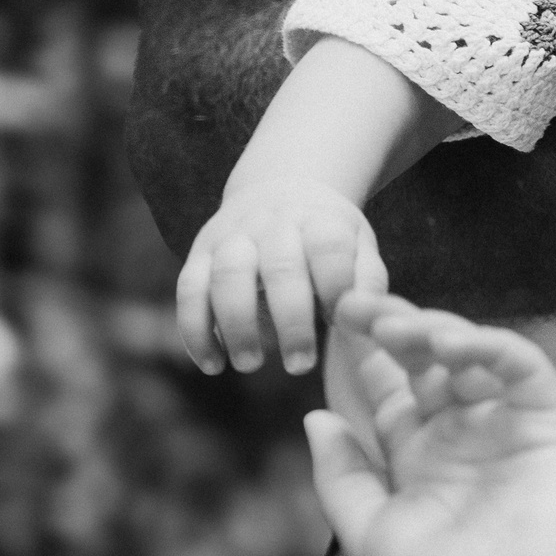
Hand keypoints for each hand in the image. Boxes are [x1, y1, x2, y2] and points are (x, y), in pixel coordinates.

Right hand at [176, 180, 385, 374]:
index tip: (341, 323)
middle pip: (280, 268)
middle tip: (300, 366)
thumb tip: (362, 318)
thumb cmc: (327, 234)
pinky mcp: (200, 254)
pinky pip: (189, 290)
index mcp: (319, 220)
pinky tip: (212, 364)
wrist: (279, 189)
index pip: (329, 248)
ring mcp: (232, 237)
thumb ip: (367, 281)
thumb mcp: (358, 244)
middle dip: (290, 320)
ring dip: (236, 326)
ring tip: (251, 365)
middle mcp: (273, 224)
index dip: (335, 286)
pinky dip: (195, 330)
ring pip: (227, 277)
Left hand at [304, 294, 555, 555]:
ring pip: (473, 355)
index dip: (364, 354)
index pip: (391, 388)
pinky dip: (490, 346)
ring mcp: (506, 425)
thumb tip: (316, 416)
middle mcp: (462, 434)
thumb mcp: (367, 534)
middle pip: (426, 361)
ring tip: (399, 328)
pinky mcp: (549, 424)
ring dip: (436, 330)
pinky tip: (452, 345)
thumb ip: (341, 475)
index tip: (334, 321)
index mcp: (419, 458)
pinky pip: (522, 368)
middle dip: (393, 327)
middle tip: (357, 304)